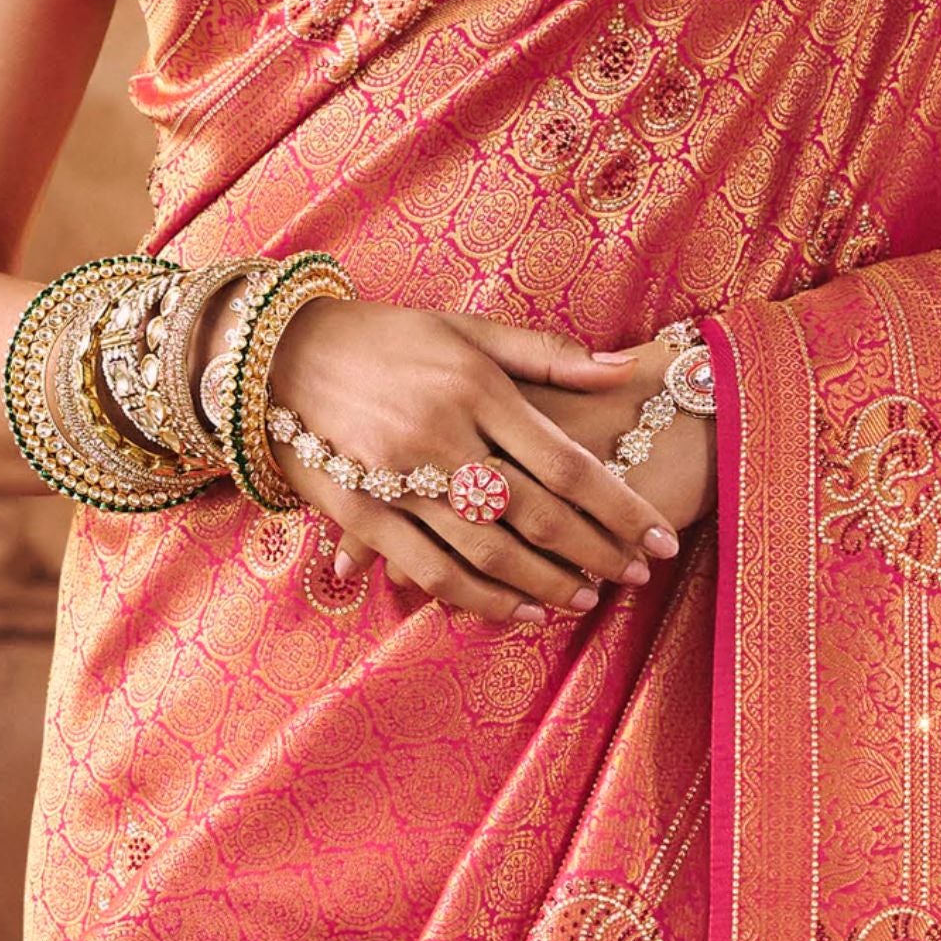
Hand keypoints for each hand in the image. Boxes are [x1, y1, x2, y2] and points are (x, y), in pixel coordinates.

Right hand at [262, 300, 680, 624]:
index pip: (566, 462)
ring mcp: (398, 479)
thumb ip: (547, 354)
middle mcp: (441, 435)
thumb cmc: (387, 337)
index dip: (619, 508)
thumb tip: (626, 368)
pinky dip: (480, 599)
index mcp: (475, 387)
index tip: (661, 540)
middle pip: (536, 513)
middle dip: (595, 552)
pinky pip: (430, 570)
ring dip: (545, 583)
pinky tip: (520, 611)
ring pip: (488, 551)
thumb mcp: (466, 329)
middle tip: (635, 577)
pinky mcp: (360, 512)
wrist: (280, 353)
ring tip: (586, 599)